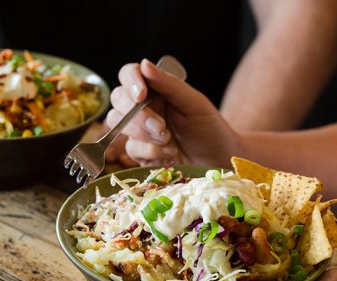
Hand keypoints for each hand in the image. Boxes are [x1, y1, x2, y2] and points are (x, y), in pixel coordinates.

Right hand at [106, 59, 239, 166]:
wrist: (217, 160)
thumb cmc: (209, 128)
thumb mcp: (194, 103)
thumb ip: (169, 84)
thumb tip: (144, 64)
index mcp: (155, 88)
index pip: (129, 74)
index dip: (131, 82)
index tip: (141, 95)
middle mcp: (143, 106)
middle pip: (118, 99)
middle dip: (138, 115)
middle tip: (161, 127)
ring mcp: (138, 129)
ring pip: (119, 123)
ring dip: (143, 134)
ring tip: (168, 139)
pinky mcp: (138, 151)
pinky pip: (131, 148)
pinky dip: (151, 151)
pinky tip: (170, 153)